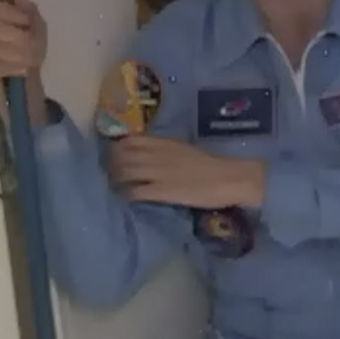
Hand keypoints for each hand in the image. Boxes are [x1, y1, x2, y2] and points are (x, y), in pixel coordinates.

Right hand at [0, 0, 48, 110]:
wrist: (24, 86)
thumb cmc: (27, 54)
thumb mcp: (36, 31)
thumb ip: (30, 13)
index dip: (8, 12)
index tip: (27, 22)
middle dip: (15, 35)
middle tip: (33, 45)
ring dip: (16, 54)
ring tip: (31, 60)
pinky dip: (11, 68)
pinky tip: (23, 70)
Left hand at [107, 136, 265, 209]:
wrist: (229, 178)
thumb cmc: (211, 165)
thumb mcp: (185, 150)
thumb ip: (165, 151)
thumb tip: (148, 155)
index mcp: (165, 143)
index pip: (130, 140)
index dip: (117, 148)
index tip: (113, 155)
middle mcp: (157, 155)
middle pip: (122, 156)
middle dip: (111, 165)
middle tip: (110, 173)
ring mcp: (158, 173)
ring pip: (124, 172)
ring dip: (115, 180)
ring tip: (114, 186)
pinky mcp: (162, 191)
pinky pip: (135, 192)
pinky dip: (126, 194)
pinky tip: (125, 197)